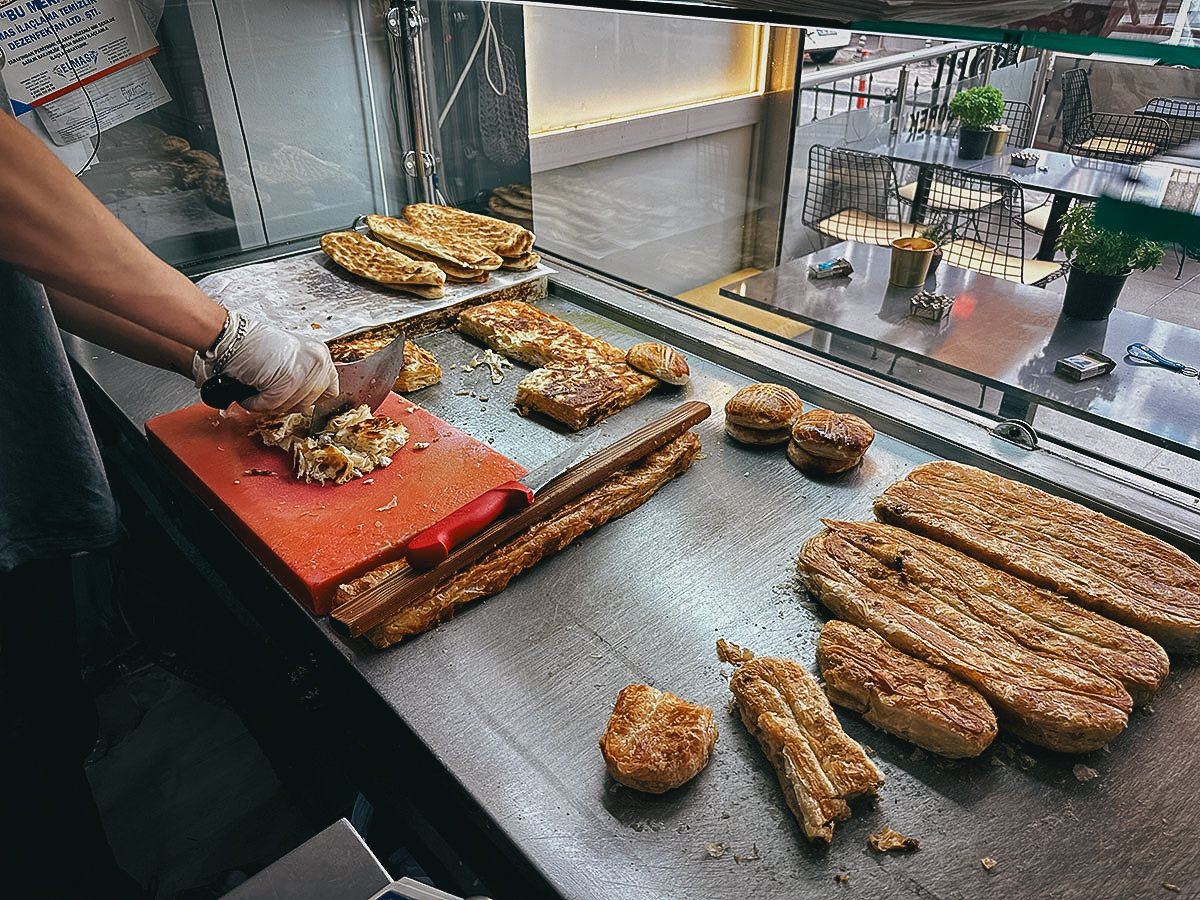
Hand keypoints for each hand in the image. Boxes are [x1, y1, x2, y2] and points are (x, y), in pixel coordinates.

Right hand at [193, 310, 338, 413]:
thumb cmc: (254, 347)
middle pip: (309, 403)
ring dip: (269, 403)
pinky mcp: (289, 380)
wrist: (231, 337)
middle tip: (269, 391)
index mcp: (321, 355)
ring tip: (258, 386)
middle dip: (286, 402)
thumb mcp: (291, 358)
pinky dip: (256, 403)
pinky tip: (251, 389)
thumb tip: (308, 399)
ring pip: (291, 406)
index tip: (293, 397)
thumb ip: (305, 376)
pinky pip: (273, 406)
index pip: (330, 391)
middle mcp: (318, 361)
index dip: (309, 398)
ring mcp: (305, 370)